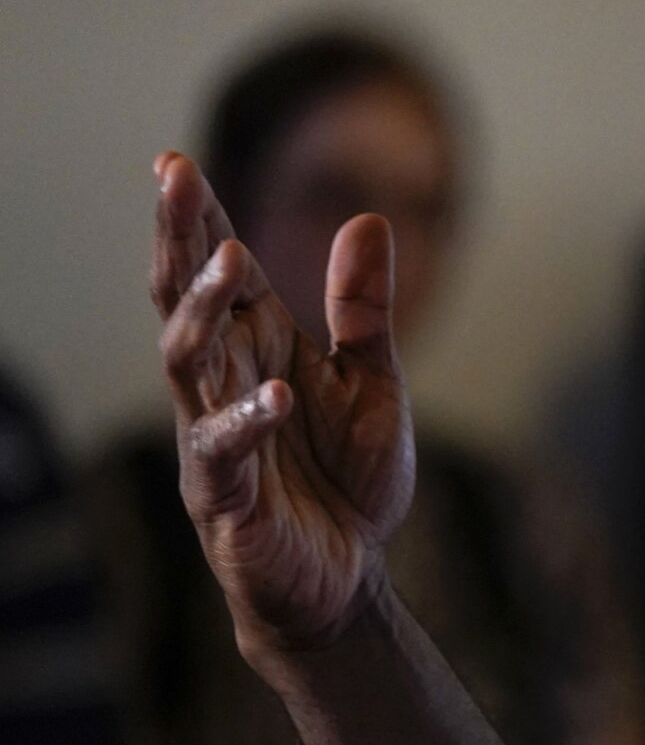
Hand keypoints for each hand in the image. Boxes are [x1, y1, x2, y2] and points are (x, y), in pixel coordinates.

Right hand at [149, 153, 413, 658]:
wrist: (345, 582)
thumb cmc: (347, 481)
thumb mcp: (371, 383)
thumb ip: (363, 310)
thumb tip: (368, 219)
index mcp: (256, 350)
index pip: (218, 272)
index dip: (197, 219)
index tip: (175, 162)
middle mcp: (222, 384)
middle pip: (184, 298)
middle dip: (177, 237)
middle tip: (172, 177)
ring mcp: (213, 436)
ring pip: (188, 361)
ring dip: (203, 311)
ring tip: (226, 262)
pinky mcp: (224, 496)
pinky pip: (223, 450)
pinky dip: (248, 419)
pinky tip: (274, 390)